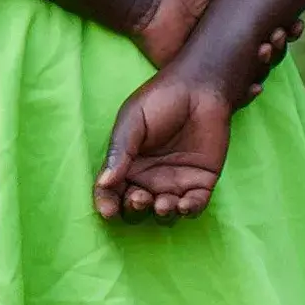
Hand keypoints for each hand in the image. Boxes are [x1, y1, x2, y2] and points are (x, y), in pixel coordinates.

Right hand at [96, 69, 234, 221]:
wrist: (199, 89)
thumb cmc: (159, 101)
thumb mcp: (132, 122)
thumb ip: (119, 152)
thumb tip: (104, 182)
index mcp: (126, 165)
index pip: (111, 191)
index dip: (107, 204)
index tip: (109, 211)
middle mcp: (148, 178)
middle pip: (135, 207)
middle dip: (134, 209)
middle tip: (139, 198)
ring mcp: (174, 183)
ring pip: (164, 213)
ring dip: (161, 214)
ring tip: (163, 203)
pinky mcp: (201, 183)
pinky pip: (194, 206)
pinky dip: (189, 211)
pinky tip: (184, 204)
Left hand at [130, 0, 299, 102]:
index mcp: (241, 19)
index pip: (273, 29)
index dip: (288, 29)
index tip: (296, 24)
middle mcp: (234, 42)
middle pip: (268, 53)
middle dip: (280, 47)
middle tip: (279, 36)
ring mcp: (219, 62)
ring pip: (252, 73)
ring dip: (266, 65)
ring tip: (265, 50)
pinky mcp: (202, 78)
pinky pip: (229, 93)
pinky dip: (245, 93)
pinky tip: (255, 86)